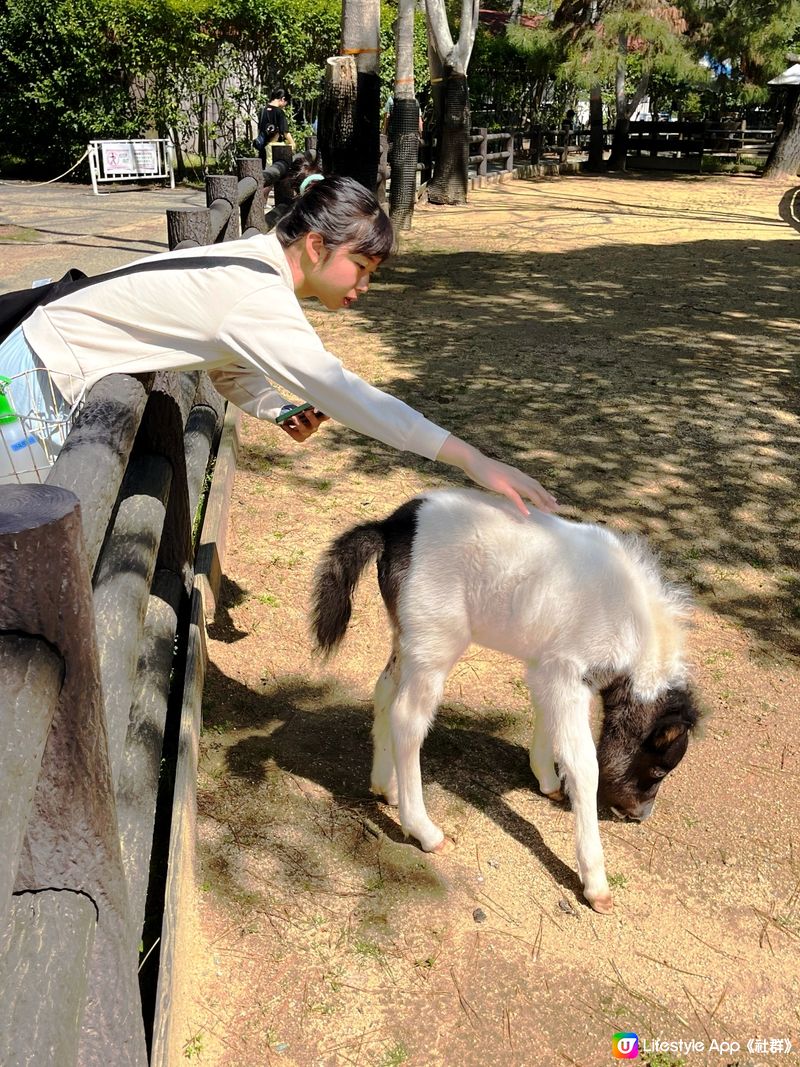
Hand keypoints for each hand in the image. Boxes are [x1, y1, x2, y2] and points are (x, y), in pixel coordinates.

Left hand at [280, 409, 328, 442]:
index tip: (319, 409)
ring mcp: (308, 433)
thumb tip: (303, 406)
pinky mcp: (301, 438)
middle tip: (306, 412)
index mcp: (318, 418)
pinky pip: (295, 434)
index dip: (324, 414)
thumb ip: (307, 407)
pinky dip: (289, 429)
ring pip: (304, 430)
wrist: (293, 421)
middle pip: (315, 423)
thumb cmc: (300, 412)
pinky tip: (284, 425)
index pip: (325, 416)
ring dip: (298, 423)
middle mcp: (315, 426)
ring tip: (293, 417)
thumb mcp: (305, 408)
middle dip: (311, 418)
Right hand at [436, 436, 558, 515]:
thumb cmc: (483, 468)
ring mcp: (510, 481)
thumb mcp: (499, 474)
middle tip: (557, 508)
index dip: (545, 492)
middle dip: (547, 499)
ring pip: (530, 492)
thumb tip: (510, 487)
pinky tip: (527, 514)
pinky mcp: (502, 486)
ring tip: (548, 511)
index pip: (535, 484)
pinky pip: (515, 497)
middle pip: (536, 488)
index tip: (553, 500)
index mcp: (517, 474)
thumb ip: (507, 480)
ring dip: (540, 502)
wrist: (473, 460)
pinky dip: (522, 506)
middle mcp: (517, 476)